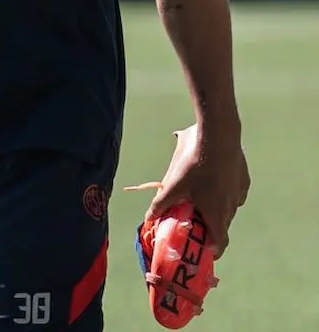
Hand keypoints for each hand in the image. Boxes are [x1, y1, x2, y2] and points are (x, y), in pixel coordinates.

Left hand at [135, 124, 250, 258]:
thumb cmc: (195, 165)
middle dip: (208, 226)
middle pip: (222, 223)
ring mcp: (240, 192)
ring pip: (228, 207)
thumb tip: (148, 218)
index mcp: (218, 213)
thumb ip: (160, 204)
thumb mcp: (173, 186)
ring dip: (215, 208)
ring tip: (198, 199)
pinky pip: (233, 192)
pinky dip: (222, 192)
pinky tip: (209, 181)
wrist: (219, 138)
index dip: (213, 250)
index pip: (220, 241)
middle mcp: (233, 206)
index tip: (205, 253)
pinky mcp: (242, 178)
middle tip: (193, 222)